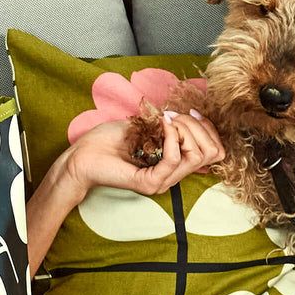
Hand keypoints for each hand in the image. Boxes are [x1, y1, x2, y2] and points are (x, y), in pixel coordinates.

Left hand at [62, 111, 224, 202]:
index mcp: (174, 164)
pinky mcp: (150, 183)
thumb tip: (193, 116)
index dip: (207, 127)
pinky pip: (174, 159)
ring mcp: (162, 181)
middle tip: (172, 117)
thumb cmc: (108, 140)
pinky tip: (159, 126)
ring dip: (184, 129)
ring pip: (197, 155)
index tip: (189, 112)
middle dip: (197, 126)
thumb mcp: (146, 126)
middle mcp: (172, 175)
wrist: (80, 156)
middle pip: (212, 152)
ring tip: (164, 121)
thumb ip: (170, 125)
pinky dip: (170, 137)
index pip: (214, 151)